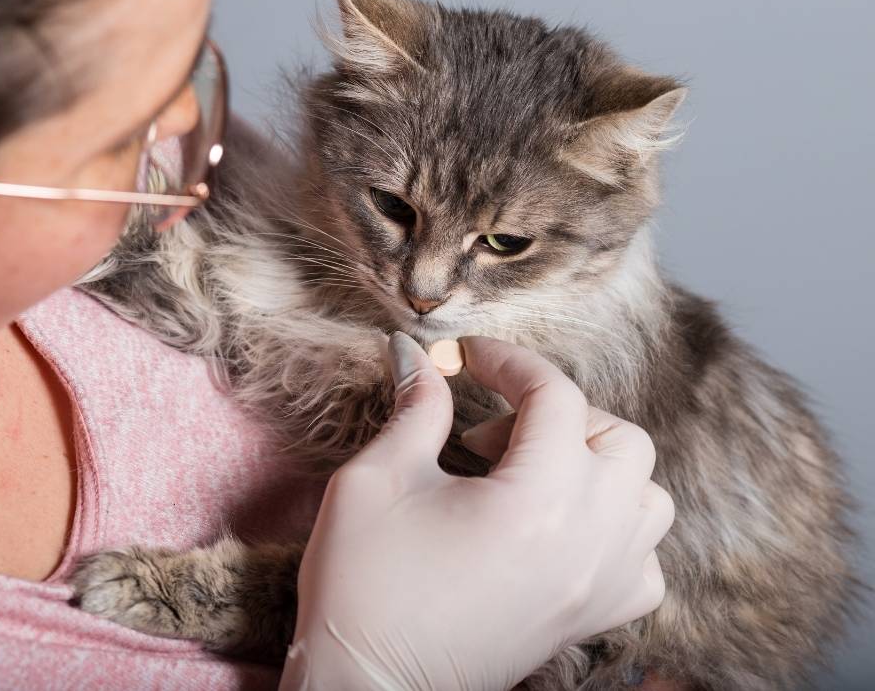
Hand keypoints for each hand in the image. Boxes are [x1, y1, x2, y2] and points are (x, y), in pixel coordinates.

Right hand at [279, 333, 673, 690]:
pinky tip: (562, 527)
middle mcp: (589, 542)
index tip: (465, 356)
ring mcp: (598, 587)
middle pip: (621, 438)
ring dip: (599, 465)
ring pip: (648, 497)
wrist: (369, 690)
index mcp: (539, 501)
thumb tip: (417, 357)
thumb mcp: (377, 480)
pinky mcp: (589, 620)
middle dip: (559, 413)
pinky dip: (617, 529)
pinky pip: (644, 563)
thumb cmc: (365, 587)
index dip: (507, 360)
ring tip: (534, 471)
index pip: (555, 396)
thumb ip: (413, 409)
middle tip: (492, 431)